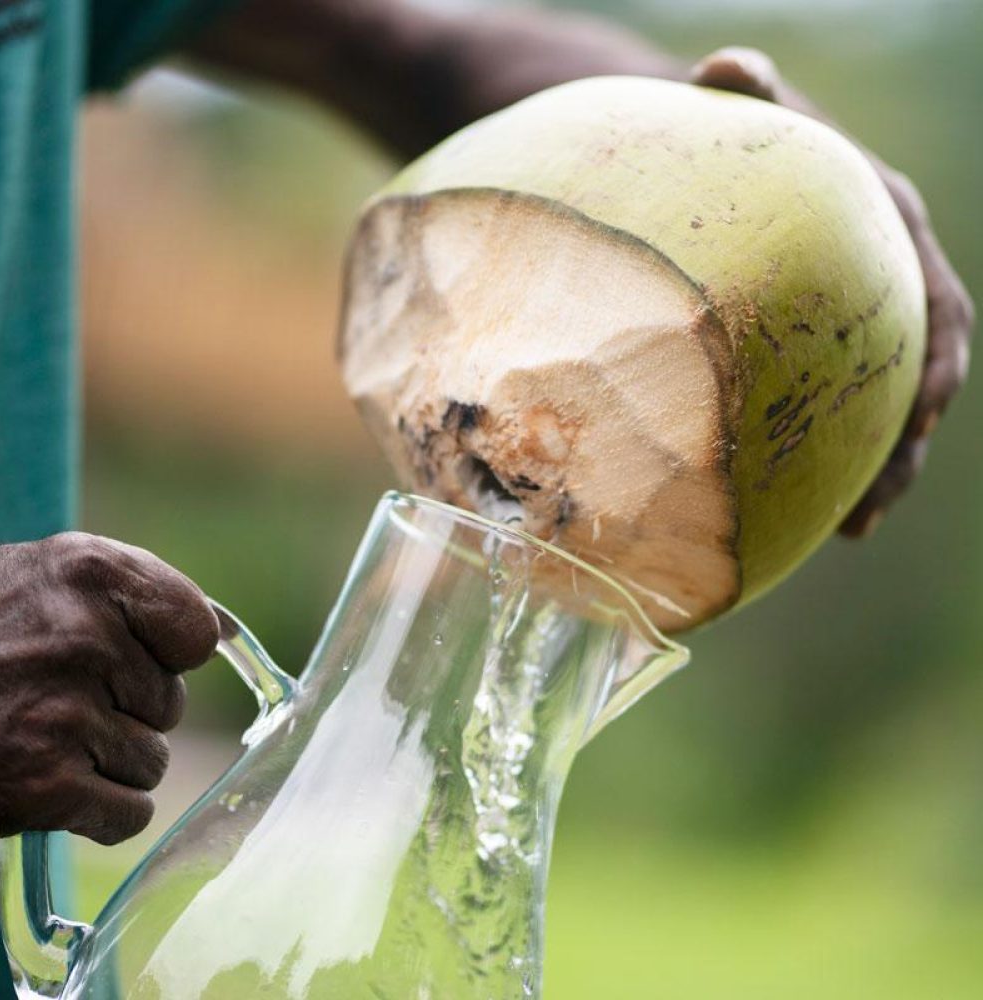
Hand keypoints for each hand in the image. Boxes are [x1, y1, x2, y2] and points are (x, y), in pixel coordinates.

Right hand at [0, 534, 218, 844]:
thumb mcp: (40, 579)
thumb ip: (127, 592)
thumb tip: (216, 634)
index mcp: (89, 571)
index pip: (196, 631)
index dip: (168, 654)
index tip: (132, 658)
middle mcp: (83, 635)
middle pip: (171, 703)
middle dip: (124, 711)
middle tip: (52, 701)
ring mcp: (64, 711)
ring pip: (153, 761)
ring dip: (106, 763)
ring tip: (39, 740)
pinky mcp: (43, 784)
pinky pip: (130, 812)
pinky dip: (97, 814)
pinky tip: (48, 788)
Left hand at [691, 47, 974, 535]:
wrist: (724, 160)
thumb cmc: (741, 138)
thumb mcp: (750, 111)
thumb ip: (749, 94)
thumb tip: (723, 67)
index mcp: (888, 239)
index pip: (935, 304)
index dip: (936, 355)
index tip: (928, 404)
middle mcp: (884, 288)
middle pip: (916, 377)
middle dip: (907, 439)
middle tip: (881, 501)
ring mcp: (854, 327)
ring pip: (881, 410)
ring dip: (875, 471)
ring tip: (850, 529)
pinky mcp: (819, 353)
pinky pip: (836, 413)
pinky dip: (829, 461)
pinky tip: (802, 513)